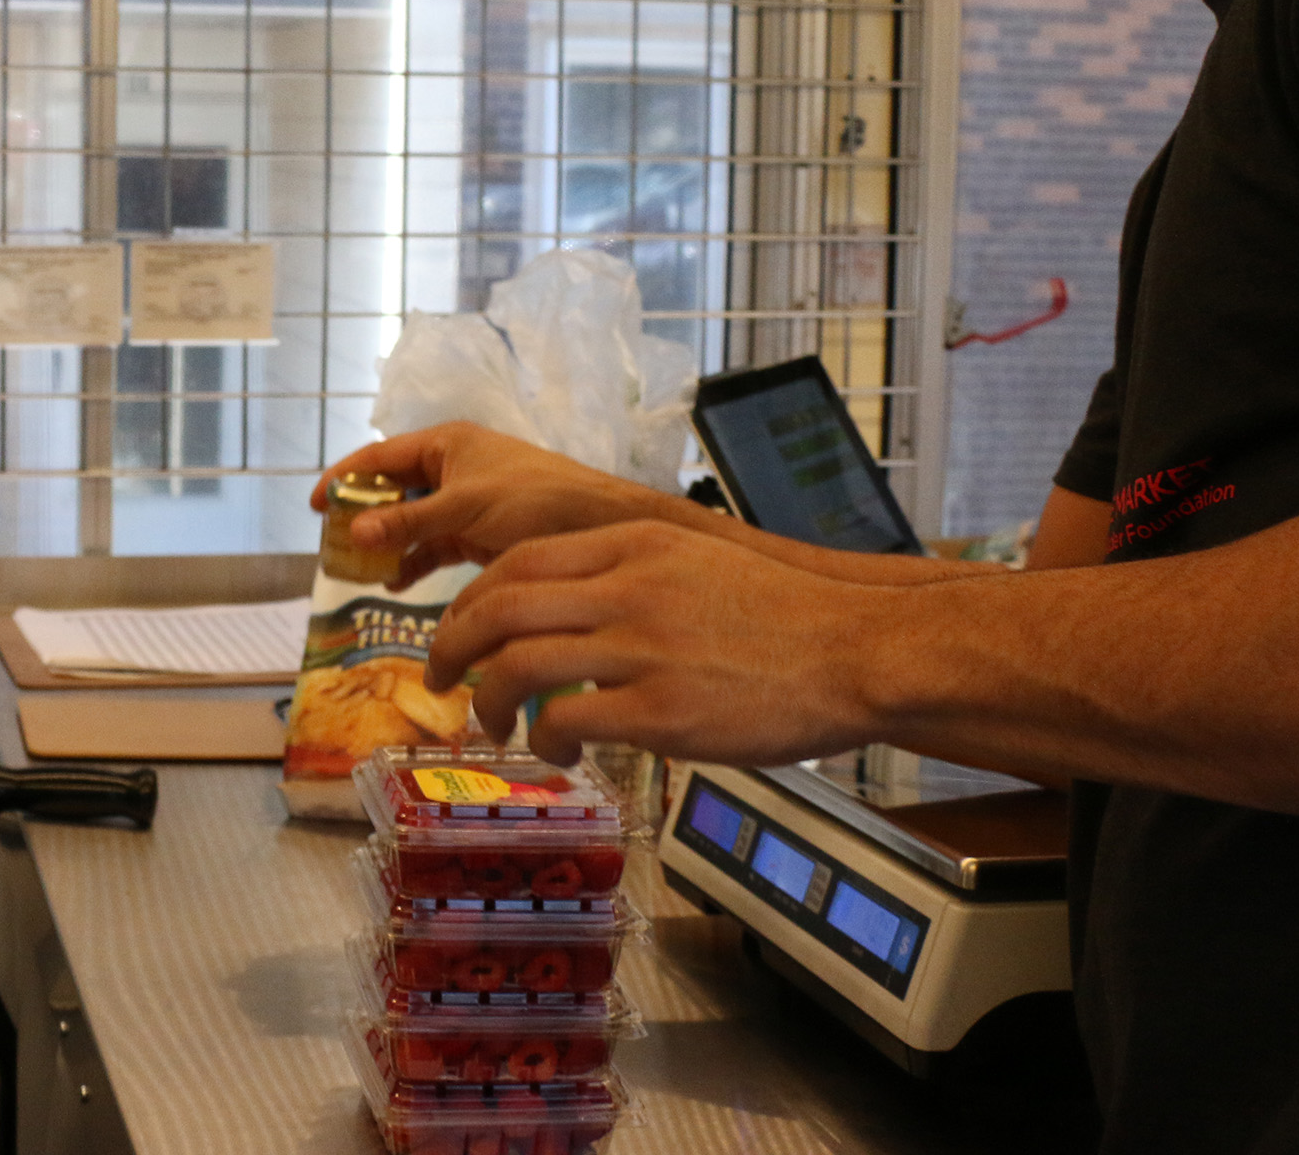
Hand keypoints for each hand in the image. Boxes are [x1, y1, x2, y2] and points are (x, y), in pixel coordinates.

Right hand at [312, 424, 669, 590]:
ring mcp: (465, 502)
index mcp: (447, 444)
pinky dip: (415, 562)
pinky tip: (395, 583)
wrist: (598, 525)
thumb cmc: (534, 499)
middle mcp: (452, 468)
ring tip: (357, 570)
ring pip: (412, 522)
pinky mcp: (479, 533)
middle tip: (332, 544)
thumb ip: (410, 522)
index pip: (380, 457)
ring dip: (387, 544)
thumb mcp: (465, 508)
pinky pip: (434, 546)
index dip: (344, 478)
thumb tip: (354, 531)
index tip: (314, 505)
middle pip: (392, 490)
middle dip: (363, 516)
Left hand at [424, 518, 883, 766]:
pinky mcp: (660, 711)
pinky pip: (564, 721)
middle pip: (495, 607)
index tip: (459, 628)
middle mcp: (624, 588)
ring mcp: (639, 649)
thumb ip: (629, 576)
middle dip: (449, 646)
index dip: (471, 598)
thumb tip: (572, 608)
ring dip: (486, 701)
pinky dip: (543, 741)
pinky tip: (557, 753)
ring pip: (514, 664)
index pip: (515, 560)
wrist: (859, 651)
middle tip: (439, 679)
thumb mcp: (696, 564)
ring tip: (491, 725)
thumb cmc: (788, 618)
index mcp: (631, 546)